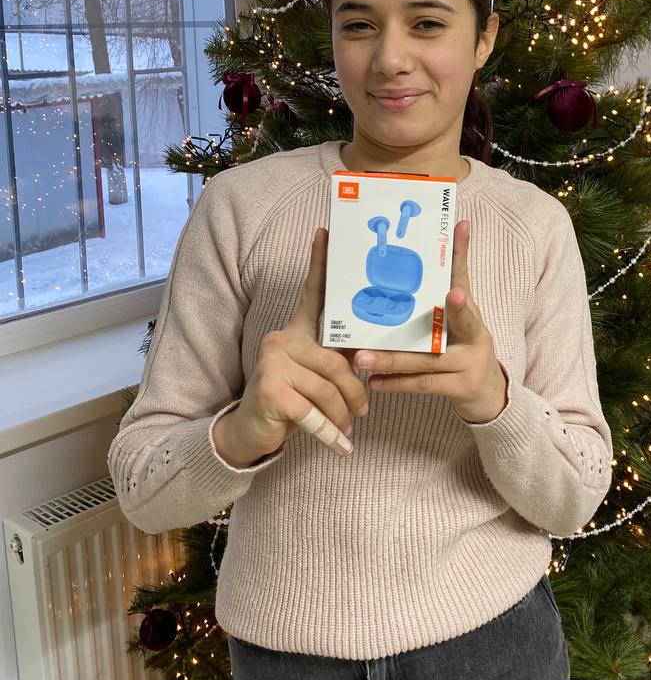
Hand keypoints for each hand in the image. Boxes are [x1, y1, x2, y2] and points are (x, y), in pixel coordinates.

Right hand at [231, 227, 367, 458]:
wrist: (250, 430)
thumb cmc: (291, 398)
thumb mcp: (314, 374)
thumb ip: (335, 357)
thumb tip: (372, 353)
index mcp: (296, 330)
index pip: (311, 293)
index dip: (320, 263)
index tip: (325, 232)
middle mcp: (282, 339)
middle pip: (338, 362)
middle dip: (356, 392)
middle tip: (364, 411)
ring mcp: (274, 362)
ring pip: (329, 389)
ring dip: (345, 415)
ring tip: (350, 428)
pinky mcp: (271, 389)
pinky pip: (313, 413)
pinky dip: (330, 433)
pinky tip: (341, 447)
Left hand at [355, 219, 507, 423]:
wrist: (491, 393)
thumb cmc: (468, 344)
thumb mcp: (465, 314)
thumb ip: (454, 279)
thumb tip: (459, 225)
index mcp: (473, 315)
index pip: (465, 285)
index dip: (461, 272)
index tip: (454, 284)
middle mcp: (476, 339)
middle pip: (443, 331)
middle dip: (418, 319)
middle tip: (388, 315)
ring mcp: (469, 366)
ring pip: (425, 362)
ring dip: (390, 360)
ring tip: (360, 358)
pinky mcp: (461, 389)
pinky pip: (423, 385)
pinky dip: (397, 383)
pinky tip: (373, 382)